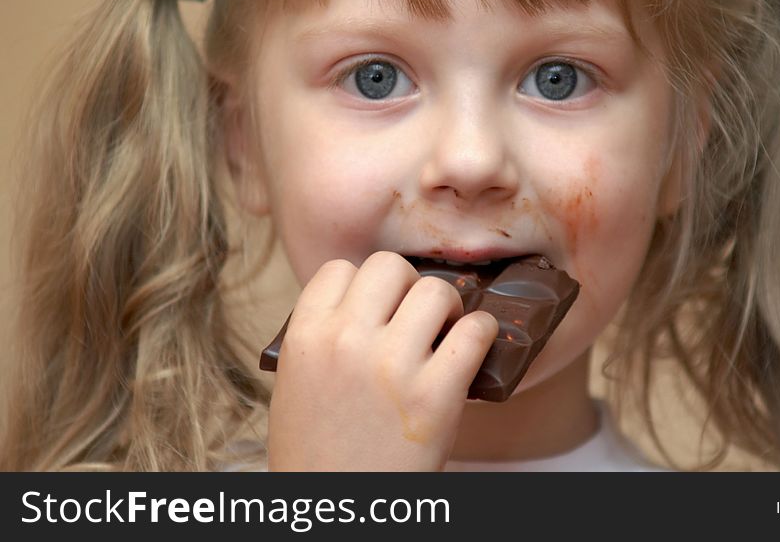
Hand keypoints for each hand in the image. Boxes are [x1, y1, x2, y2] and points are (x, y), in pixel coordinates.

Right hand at [267, 251, 498, 470]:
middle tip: (415, 316)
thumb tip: (365, 305)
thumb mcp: (296, 384)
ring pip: (435, 289)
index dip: (363, 285)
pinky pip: (475, 330)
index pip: (340, 269)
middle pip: (389, 266)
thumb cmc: (316, 454)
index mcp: (304, 337)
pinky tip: (474, 348)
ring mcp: (392, 365)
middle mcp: (345, 341)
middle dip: (407, 286)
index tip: (376, 307)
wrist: (336, 515)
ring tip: (443, 333)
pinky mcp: (436, 394)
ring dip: (446, 307)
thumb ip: (323, 338)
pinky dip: (482, 333)